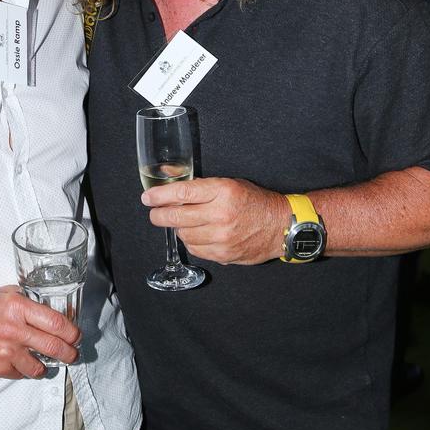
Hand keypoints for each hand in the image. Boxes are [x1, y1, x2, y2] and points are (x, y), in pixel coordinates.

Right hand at [0, 286, 80, 378]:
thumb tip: (51, 310)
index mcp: (18, 308)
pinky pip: (21, 374)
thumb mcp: (6, 293)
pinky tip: (23, 363)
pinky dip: (25, 370)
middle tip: (72, 354)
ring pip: (39, 367)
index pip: (56, 323)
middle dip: (70, 353)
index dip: (72, 332)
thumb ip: (29, 301)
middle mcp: (14, 330)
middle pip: (54, 347)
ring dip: (47, 366)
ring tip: (47, 362)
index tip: (76, 336)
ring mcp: (6, 352)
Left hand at [141, 177, 290, 264]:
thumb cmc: (254, 202)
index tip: (148, 198)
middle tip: (155, 213)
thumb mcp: (229, 183)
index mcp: (222, 191)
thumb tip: (169, 176)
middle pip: (176, 217)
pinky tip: (197, 234)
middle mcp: (220, 214)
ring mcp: (221, 236)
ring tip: (184, 223)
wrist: (281, 226)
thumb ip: (199, 185)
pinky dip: (191, 241)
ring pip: (183, 235)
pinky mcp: (223, 254)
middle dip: (159, 215)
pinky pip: (194, 249)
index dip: (160, 196)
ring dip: (178, 229)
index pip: (182, 193)